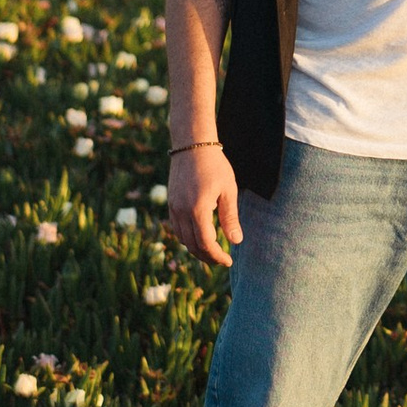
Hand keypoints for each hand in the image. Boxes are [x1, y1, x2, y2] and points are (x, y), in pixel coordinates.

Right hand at [169, 142, 242, 268]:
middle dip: (207, 256)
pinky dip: (188, 238)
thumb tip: (236, 242)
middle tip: (222, 260)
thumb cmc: (215, 166)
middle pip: (192, 245)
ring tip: (212, 251)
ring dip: (196, 249)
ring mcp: (173, 208)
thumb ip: (230, 217)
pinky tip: (199, 237)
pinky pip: (177, 229)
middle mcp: (182, 211)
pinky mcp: (171, 204)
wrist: (192, 145)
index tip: (228, 261)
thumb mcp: (228, 190)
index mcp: (198, 209)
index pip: (206, 243)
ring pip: (183, 239)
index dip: (217, 256)